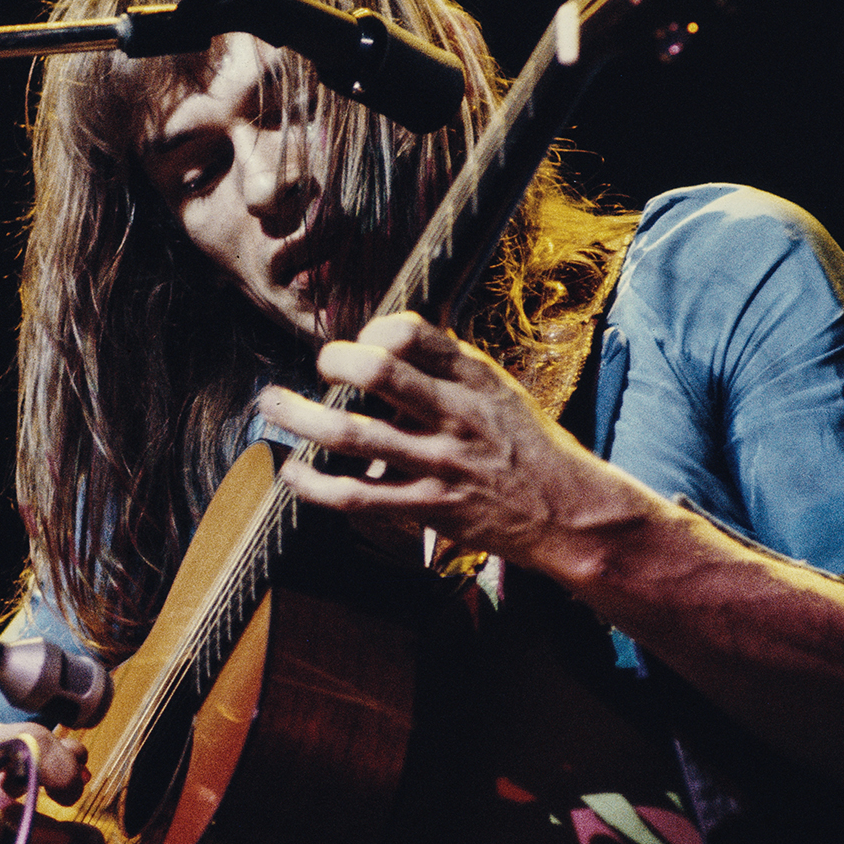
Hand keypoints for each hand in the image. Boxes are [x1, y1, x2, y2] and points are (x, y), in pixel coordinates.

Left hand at [258, 311, 631, 573]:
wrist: (572, 514)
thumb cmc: (529, 448)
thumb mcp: (500, 393)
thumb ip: (448, 370)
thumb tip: (388, 342)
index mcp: (476, 378)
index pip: (412, 333)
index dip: (374, 330)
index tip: (361, 342)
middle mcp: (456, 416)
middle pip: (378, 374)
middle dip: (333, 363)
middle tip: (319, 365)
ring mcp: (441, 464)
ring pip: (354, 436)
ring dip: (301, 418)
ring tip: (270, 405)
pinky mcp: (430, 508)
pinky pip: (358, 496)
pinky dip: (315, 485)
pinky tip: (292, 471)